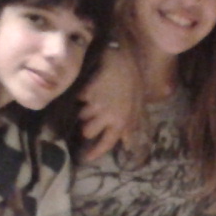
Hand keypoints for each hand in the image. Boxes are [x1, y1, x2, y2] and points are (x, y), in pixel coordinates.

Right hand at [79, 43, 145, 161]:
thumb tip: (129, 145)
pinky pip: (77, 100)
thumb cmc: (132, 80)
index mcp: (122, 121)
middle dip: (88, 126)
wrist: (120, 57)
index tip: (86, 158)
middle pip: (88, 131)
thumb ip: (132, 125)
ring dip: (84, 111)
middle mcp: (108, 116)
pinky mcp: (85, 93)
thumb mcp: (138, 104)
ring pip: (81, 116)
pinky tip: (87, 88)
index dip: (96, 152)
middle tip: (91, 117)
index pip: (107, 143)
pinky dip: (80, 95)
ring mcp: (95, 104)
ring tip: (90, 100)